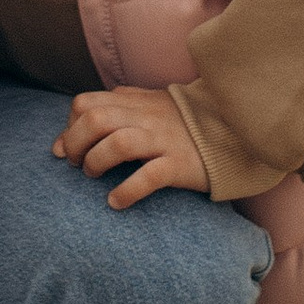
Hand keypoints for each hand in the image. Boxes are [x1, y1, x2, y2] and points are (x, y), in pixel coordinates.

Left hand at [54, 84, 212, 209]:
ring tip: (94, 177)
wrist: (235, 129)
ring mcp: (164, 140)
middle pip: (95, 120)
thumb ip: (115, 109)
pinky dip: (126, 191)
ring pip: (118, 144)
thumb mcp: (150, 104)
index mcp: (136, 102)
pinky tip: (116, 202)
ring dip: (96, 162)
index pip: (86, 104)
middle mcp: (147, 117)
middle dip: (76, 144)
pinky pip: (148, 176)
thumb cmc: (184, 123)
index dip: (69, 126)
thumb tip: (71, 128)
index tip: (68, 147)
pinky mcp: (181, 165)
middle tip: (78, 164)